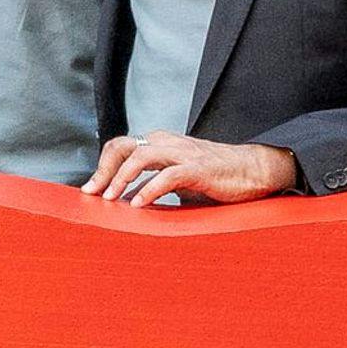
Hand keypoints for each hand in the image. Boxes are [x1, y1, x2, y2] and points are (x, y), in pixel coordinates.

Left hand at [84, 132, 297, 206]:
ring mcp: (185, 154)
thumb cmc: (215, 176)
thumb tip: (124, 199)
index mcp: (161, 144)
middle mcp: (169, 144)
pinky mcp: (201, 169)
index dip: (102, 166)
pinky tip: (138, 204)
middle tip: (93, 194)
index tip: (90, 189)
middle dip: (104, 170)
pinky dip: (149, 190)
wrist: (256, 170)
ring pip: (142, 156)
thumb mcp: (176, 177)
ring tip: (111, 199)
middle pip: (124, 147)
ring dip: (121, 178)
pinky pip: (169, 176)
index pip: (120, 146)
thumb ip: (151, 182)